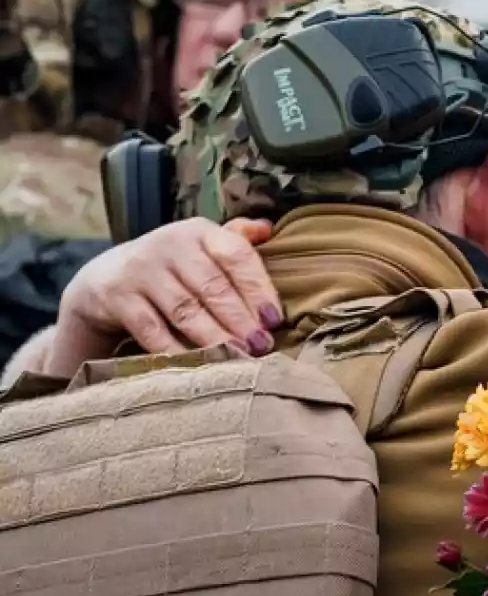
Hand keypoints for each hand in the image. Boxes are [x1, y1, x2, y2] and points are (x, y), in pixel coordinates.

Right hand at [57, 217, 279, 358]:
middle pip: (213, 286)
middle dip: (241, 320)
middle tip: (261, 346)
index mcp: (199, 232)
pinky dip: (176, 350)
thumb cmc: (171, 267)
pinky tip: (197, 367)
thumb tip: (268, 228)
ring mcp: (141, 269)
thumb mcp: (200, 247)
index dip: (258, 288)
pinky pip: (152, 329)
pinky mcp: (117, 296)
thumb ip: (234, 239)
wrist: (105, 279)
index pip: (236, 255)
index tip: (274, 319)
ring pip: (185, 310)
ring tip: (238, 358)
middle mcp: (170, 244)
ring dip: (215, 338)